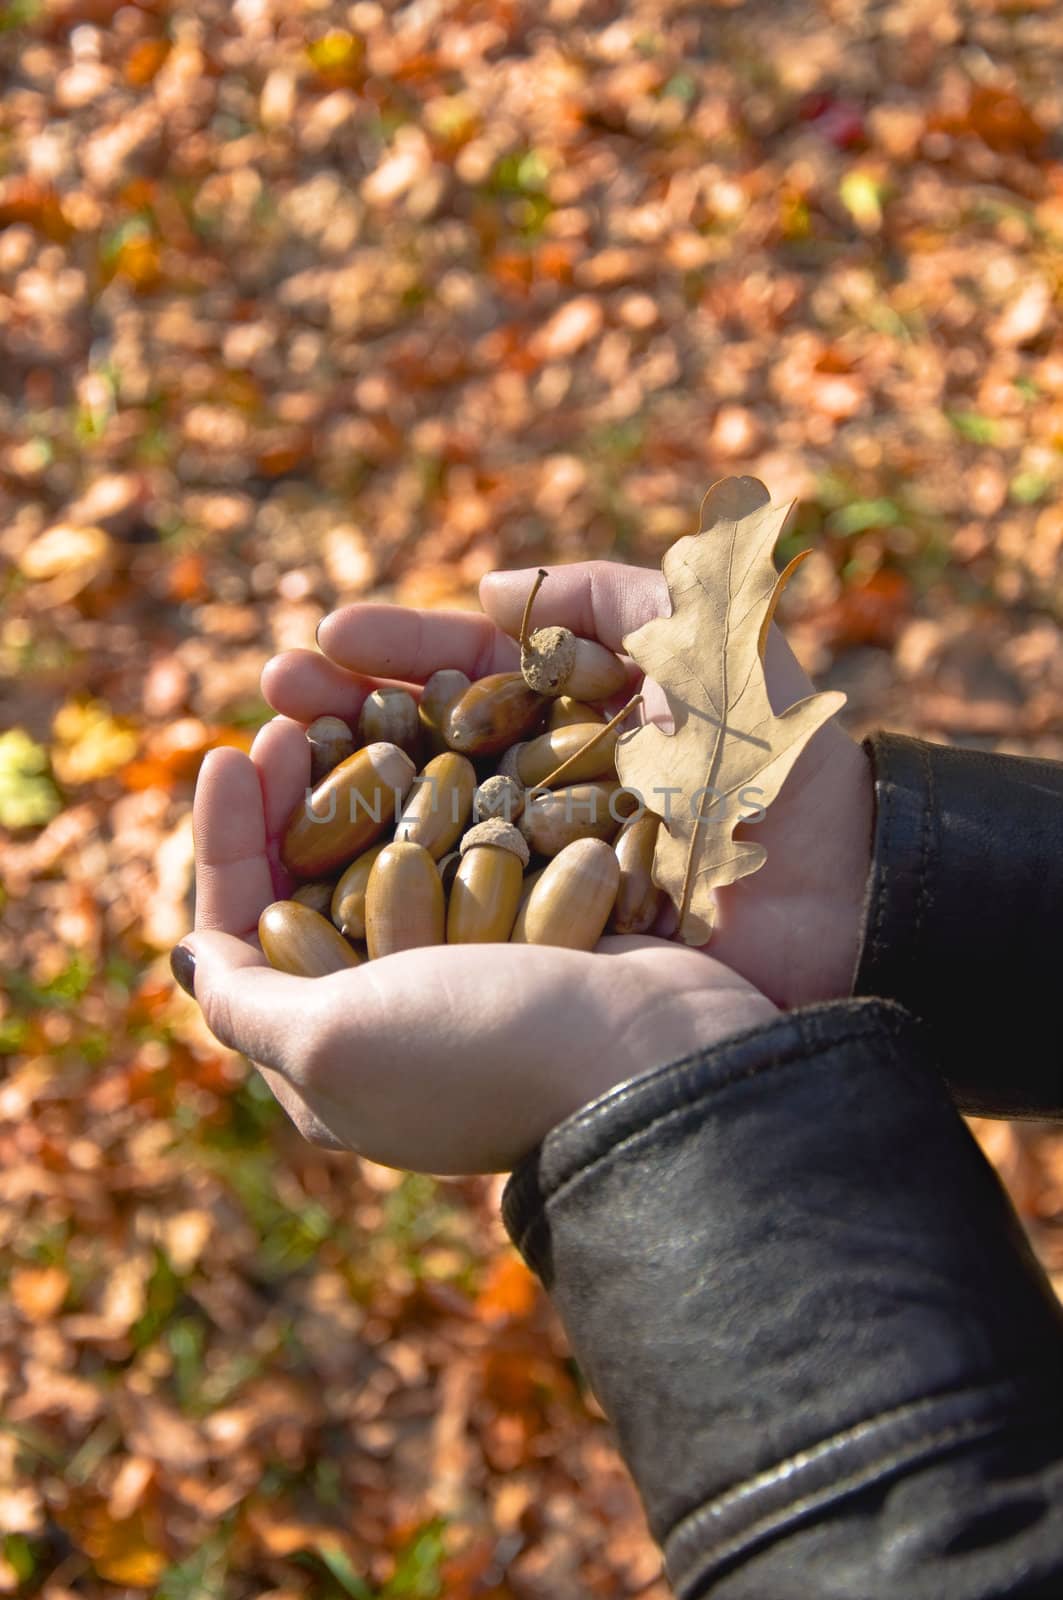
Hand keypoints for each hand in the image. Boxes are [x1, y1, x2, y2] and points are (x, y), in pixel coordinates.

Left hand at [179, 735, 775, 1173]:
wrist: (653, 1060)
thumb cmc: (484, 1050)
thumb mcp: (332, 1041)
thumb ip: (248, 1001)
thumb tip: (191, 959)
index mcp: (333, 1056)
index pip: (245, 932)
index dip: (226, 841)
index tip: (230, 751)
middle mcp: (396, 1016)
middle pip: (317, 885)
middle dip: (296, 796)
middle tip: (294, 714)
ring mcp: (473, 973)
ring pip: (397, 854)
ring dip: (371, 780)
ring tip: (360, 706)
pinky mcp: (539, 933)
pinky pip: (476, 849)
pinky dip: (454, 796)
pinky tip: (445, 734)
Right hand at [263, 561, 872, 1008]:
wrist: (835, 891)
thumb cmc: (774, 757)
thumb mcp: (705, 633)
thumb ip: (609, 592)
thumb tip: (484, 593)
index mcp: (580, 717)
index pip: (470, 672)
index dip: (398, 648)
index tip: (328, 634)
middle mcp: (544, 788)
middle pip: (425, 739)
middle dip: (345, 708)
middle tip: (274, 686)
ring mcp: (535, 864)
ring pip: (419, 816)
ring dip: (341, 787)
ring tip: (272, 760)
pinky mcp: (535, 939)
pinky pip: (444, 904)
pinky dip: (379, 879)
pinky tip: (316, 859)